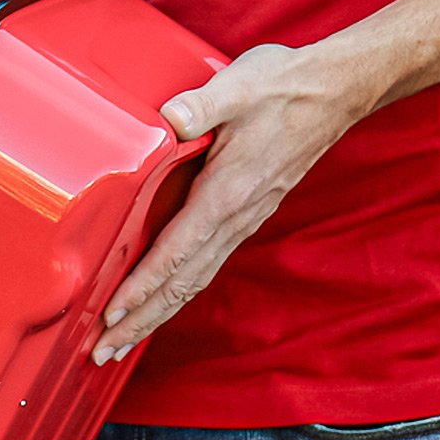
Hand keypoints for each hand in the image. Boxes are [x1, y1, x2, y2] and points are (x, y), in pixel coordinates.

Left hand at [92, 43, 367, 364]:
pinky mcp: (247, 215)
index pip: (176, 253)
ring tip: (123, 341)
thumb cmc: (285, 87)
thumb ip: (199, 106)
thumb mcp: (238, 87)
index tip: (112, 316)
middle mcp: (235, 218)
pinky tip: (163, 301)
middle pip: (181, 284)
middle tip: (103, 352)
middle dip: (141, 322)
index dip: (142, 288)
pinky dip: (179, 291)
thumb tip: (168, 119)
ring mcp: (243, 220)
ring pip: (194, 281)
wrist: (337, 92)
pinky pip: (207, 265)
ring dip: (157, 315)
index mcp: (227, 194)